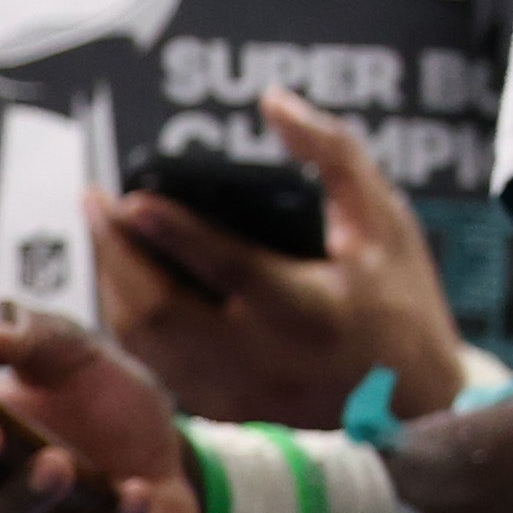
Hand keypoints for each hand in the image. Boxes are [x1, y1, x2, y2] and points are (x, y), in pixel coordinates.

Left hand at [96, 89, 469, 427]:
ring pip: (144, 341)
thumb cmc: (402, 303)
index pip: (226, 266)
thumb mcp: (385, 220)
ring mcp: (236, 393)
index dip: (172, 230)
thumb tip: (274, 102)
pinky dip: (129, 318)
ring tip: (104, 233)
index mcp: (311, 311)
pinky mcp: (220, 409)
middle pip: (160, 310)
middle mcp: (264, 359)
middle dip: (115, 252)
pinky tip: (127, 280)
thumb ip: (333, 154)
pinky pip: (153, 363)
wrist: (417, 403)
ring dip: (112, 283)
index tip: (128, 195)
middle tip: (95, 201)